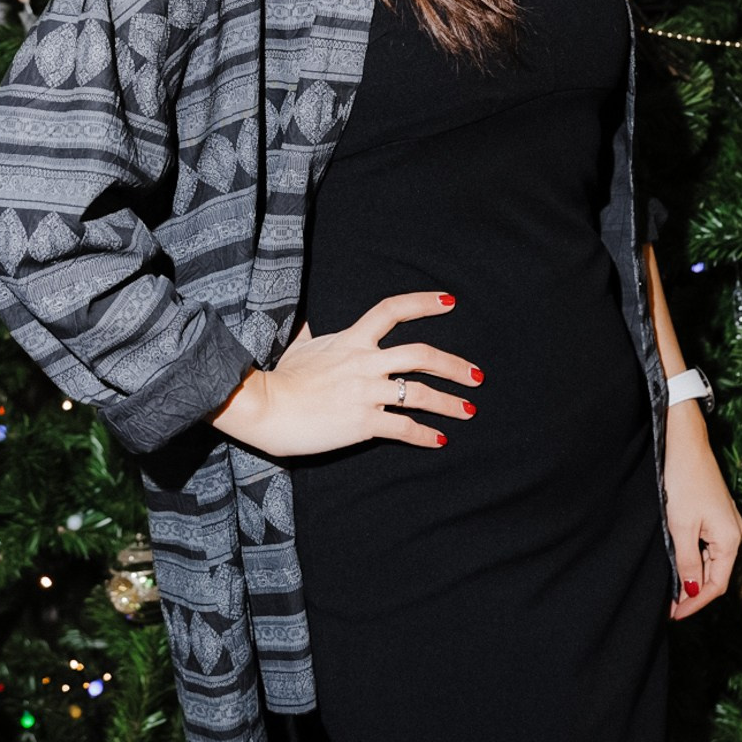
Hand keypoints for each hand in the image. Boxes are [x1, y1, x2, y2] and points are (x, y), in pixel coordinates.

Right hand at [209, 291, 481, 456]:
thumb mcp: (298, 346)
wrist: (265, 407)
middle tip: (476, 375)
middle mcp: (365, 362)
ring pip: (420, 393)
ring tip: (469, 410)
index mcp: (352, 340)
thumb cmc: (279, 378)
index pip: (392, 310)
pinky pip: (403, 428)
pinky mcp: (363, 423)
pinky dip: (425, 435)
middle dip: (453, 365)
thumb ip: (311, 333)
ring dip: (449, 403)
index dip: (423, 303)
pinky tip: (439, 440)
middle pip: (421, 354)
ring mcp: (366, 392)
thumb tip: (306, 322)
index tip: (450, 301)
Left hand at [664, 400, 741, 620]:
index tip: (674, 614)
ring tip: (671, 589)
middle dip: (694, 593)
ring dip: (693, 576)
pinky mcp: (717, 514)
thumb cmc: (684, 480)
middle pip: (716, 575)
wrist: (685, 442)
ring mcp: (726, 523)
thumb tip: (692, 590)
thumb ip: (689, 561)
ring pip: (712, 561)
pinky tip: (679, 563)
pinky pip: (709, 546)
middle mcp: (734, 533)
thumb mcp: (681, 526)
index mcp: (730, 539)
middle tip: (669, 607)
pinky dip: (695, 559)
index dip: (695, 603)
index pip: (716, 585)